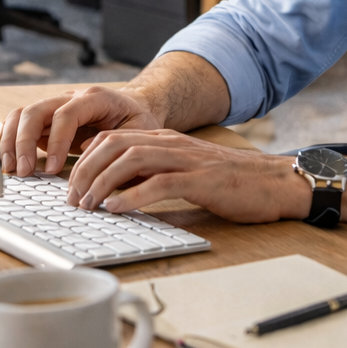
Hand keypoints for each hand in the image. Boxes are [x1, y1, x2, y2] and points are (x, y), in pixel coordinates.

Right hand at [0, 85, 161, 175]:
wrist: (133, 107)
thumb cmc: (137, 121)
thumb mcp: (139, 131)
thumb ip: (117, 143)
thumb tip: (91, 162)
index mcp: (94, 98)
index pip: (66, 114)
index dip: (57, 141)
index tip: (54, 168)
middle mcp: (69, 98)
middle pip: (35, 111)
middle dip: (24, 142)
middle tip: (25, 172)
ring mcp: (54, 108)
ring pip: (21, 115)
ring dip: (11, 142)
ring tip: (11, 169)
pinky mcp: (45, 121)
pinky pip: (19, 125)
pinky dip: (9, 141)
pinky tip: (9, 163)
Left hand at [65, 129, 312, 223]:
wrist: (275, 183)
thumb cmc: (231, 183)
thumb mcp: (185, 174)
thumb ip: (153, 176)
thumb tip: (116, 196)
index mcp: (165, 140)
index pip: (112, 138)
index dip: (85, 159)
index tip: (71, 184)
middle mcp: (171, 143)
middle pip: (113, 145)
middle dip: (85, 171)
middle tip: (71, 199)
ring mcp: (187, 159)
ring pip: (130, 159)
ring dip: (102, 183)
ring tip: (88, 205)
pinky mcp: (202, 180)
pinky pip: (159, 182)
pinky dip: (133, 195)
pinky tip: (117, 209)